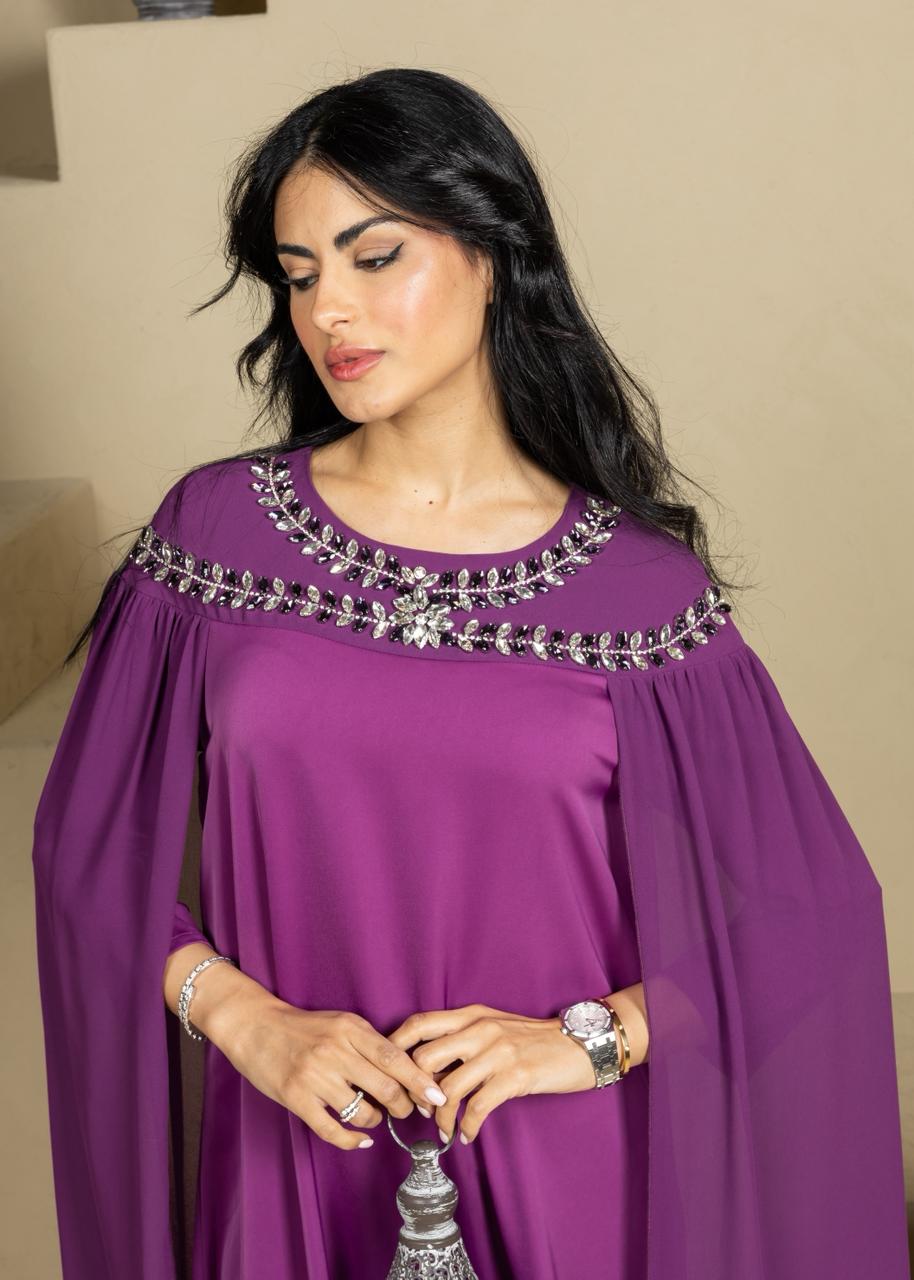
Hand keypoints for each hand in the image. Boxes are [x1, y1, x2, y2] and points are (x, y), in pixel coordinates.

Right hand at [212, 999, 449, 1152]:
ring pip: (362, 1111)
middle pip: (385, 1087)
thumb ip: (370, 1043)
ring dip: (375, 1121)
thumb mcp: (341, 1023)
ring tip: (374, 1117)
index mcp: (351, 1029)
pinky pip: (332, 1129)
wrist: (256, 1026)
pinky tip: (360, 1140)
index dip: (420, 1081)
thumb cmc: (304, 1027)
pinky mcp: (296, 1098)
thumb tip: (405, 1071)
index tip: (437, 1098)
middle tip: (407, 1111)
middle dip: (403, 1106)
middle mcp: (336, 1051)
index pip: (395, 1057)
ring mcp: (315, 1076)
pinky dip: (352, 1141)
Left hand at [386, 1003, 595, 1143]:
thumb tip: (428, 1066)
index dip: (396, 1047)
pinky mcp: (515, 1076)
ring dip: (441, 1117)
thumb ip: (464, 1038)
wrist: (578, 1044)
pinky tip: (467, 1135)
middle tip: (419, 1108)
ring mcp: (498, 1052)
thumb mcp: (495, 1027)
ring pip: (449, 1089)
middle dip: (415, 1090)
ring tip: (443, 1129)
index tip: (389, 1073)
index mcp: (471, 1015)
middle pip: (425, 1058)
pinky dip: (467, 1127)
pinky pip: (477, 1107)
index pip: (420, 1024)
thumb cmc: (533, 1040)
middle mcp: (480, 1029)